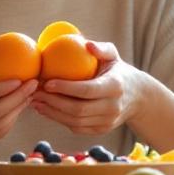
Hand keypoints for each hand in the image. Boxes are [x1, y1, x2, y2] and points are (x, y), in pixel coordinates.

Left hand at [31, 40, 146, 134]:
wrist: (138, 97)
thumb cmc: (118, 70)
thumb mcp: (113, 55)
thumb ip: (101, 48)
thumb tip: (86, 44)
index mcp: (114, 87)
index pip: (87, 90)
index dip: (66, 88)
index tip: (47, 82)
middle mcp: (113, 107)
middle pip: (78, 109)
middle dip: (53, 102)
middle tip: (35, 93)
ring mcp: (108, 122)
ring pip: (75, 121)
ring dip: (52, 113)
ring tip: (36, 102)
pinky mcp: (101, 130)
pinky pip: (77, 127)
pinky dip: (59, 120)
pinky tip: (46, 110)